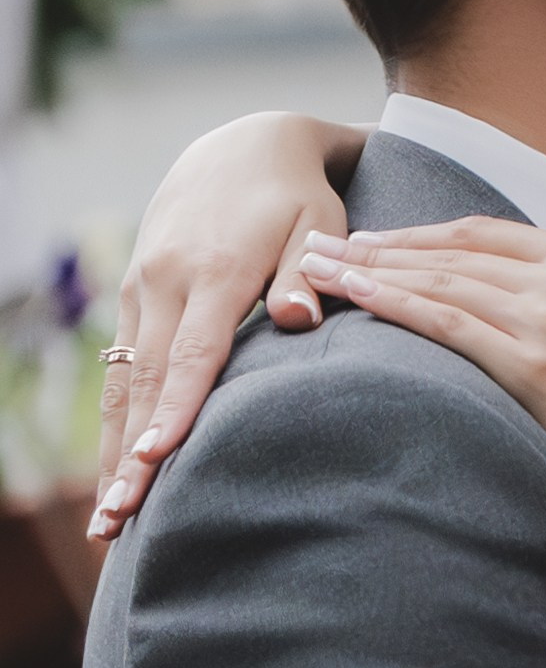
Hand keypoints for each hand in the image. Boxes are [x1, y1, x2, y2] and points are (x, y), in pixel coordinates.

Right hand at [90, 113, 356, 542]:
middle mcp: (167, 281)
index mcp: (216, 270)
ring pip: (124, 381)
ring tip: (106, 520)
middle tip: (118, 521)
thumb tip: (302, 320)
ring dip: (112, 451)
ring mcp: (143, 289)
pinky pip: (122, 368)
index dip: (174, 411)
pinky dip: (118, 421)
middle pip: (146, 382)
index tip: (155, 463)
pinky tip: (116, 469)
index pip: (193, 354)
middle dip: (129, 456)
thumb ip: (307, 274)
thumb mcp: (317, 224)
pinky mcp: (135, 294)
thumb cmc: (296, 197)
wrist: (242, 145)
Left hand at [296, 221, 545, 543]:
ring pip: (440, 280)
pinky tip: (352, 297)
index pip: (481, 232)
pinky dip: (392, 305)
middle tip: (317, 245)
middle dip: (376, 248)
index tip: (367, 240)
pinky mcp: (533, 363)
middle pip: (450, 252)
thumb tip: (486, 288)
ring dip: (369, 272)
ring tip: (316, 269)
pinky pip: (445, 323)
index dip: (416, 235)